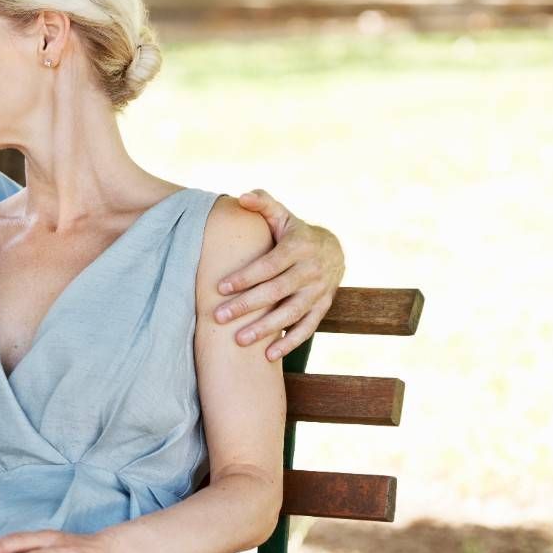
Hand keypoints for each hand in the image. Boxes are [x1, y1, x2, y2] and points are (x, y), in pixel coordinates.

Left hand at [215, 189, 344, 360]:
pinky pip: (307, 328)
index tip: (219, 287)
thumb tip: (242, 197)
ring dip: (265, 329)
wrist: (334, 249)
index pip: (268, 265)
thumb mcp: (281, 215)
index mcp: (298, 247)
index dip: (245, 277)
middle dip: (246, 306)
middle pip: (276, 292)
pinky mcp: (322, 307)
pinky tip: (268, 355)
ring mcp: (318, 291)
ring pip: (291, 313)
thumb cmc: (295, 231)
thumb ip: (262, 204)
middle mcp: (310, 271)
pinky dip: (289, 342)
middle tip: (219, 317)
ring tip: (239, 340)